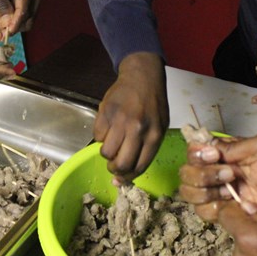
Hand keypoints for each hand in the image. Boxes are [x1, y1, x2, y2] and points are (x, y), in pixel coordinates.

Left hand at [0, 0, 43, 35]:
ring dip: (10, 23)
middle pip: (28, 19)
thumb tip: (7, 23)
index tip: (4, 34)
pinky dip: (11, 20)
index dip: (15, 24)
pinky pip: (24, 19)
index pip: (24, 10)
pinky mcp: (33, 3)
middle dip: (11, 24)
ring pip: (26, 21)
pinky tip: (0, 13)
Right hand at [95, 52, 168, 184]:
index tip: (121, 178)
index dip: (128, 177)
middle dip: (115, 169)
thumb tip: (125, 175)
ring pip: (106, 152)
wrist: (142, 76)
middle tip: (114, 164)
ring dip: (107, 153)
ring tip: (111, 144)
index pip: (139, 167)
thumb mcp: (159, 127)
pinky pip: (98, 136)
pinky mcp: (105, 113)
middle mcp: (137, 130)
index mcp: (154, 136)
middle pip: (121, 164)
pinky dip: (101, 137)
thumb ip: (146, 150)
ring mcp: (120, 121)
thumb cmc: (153, 104)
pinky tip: (108, 128)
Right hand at [180, 133, 256, 219]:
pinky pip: (203, 212)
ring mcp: (219, 193)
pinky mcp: (225, 212)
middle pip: (186, 173)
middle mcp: (216, 171)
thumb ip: (236, 146)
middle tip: (231, 176)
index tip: (216, 157)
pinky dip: (217, 210)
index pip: (194, 150)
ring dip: (207, 192)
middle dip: (203, 175)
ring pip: (190, 193)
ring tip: (232, 192)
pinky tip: (239, 207)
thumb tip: (210, 150)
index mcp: (224, 153)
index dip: (198, 155)